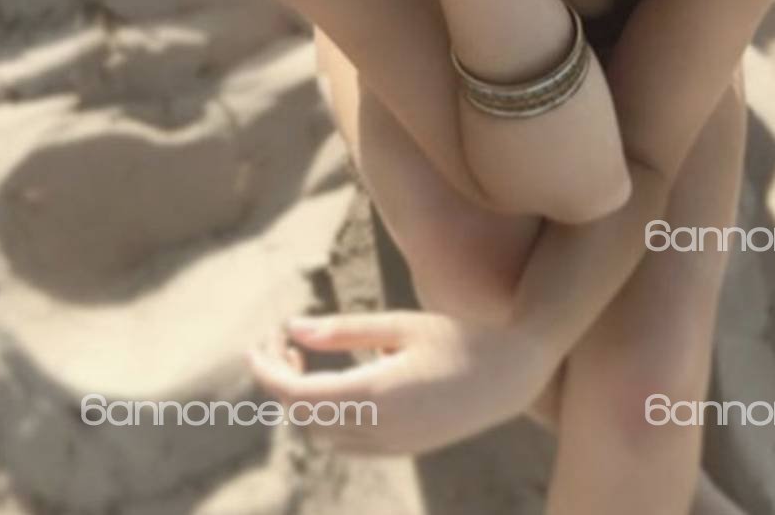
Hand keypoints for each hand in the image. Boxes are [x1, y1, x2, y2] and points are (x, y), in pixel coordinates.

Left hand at [245, 309, 556, 454]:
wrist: (516, 372)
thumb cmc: (460, 336)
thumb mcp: (400, 324)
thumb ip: (345, 331)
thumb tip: (291, 329)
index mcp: (376, 396)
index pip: (296, 397)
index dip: (267, 372)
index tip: (258, 342)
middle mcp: (380, 431)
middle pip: (303, 418)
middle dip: (282, 382)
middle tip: (280, 341)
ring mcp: (393, 447)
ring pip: (323, 434)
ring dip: (304, 400)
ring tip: (304, 358)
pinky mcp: (405, 449)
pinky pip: (348, 441)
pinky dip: (330, 413)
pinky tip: (343, 378)